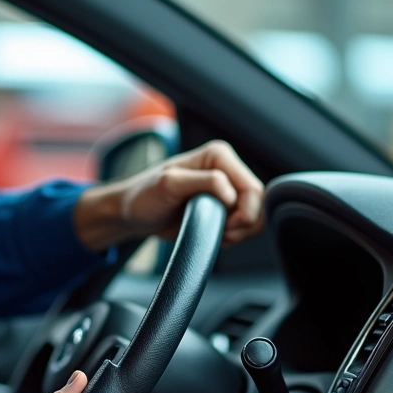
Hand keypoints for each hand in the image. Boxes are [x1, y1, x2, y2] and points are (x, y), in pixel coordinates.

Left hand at [74, 140, 264, 251]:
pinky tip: (213, 234)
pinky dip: (233, 236)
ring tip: (213, 233)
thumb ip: (202, 182)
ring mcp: (227, 189)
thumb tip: (229, 191)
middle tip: (219, 233)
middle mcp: (227, 169)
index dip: (244, 213)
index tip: (223, 226)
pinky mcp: (224, 207)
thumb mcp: (168, 185)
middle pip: (258, 203)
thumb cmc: (144, 196)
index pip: (252, 188)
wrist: (134, 214)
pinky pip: (244, 226)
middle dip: (242, 225)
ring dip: (238, 233)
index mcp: (218, 155)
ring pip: (254, 216)